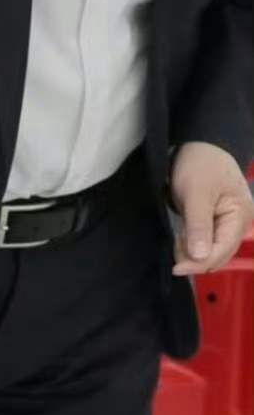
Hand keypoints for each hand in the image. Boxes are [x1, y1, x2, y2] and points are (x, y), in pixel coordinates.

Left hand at [169, 142, 253, 276]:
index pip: (222, 251)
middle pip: (217, 256)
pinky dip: (190, 246)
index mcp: (240, 216)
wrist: (199, 146)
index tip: (176, 268)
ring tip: (178, 234)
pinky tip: (181, 235)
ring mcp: (227, 226)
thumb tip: (200, 258)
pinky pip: (204, 245)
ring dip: (191, 253)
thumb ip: (199, 226)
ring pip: (209, 254)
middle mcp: (238, 225)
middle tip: (175, 243)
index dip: (199, 263)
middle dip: (194, 258)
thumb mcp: (197, 194)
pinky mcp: (215, 225)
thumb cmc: (200, 164)